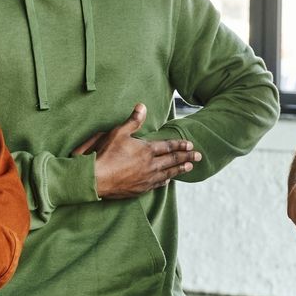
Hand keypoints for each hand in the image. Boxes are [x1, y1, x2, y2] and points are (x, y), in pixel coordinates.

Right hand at [74, 104, 201, 198]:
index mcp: (146, 150)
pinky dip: (165, 181)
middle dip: (186, 157)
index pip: (168, 147)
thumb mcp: (118, 133)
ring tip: (189, 167)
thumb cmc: (106, 154)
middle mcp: (150, 165)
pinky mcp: (139, 189)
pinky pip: (157, 185)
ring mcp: (146, 179)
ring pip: (167, 173)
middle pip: (172, 161)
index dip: (180, 145)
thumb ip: (133, 120)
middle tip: (198, 157)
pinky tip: (168, 181)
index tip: (190, 145)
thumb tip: (142, 106)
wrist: (96, 179)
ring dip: (179, 170)